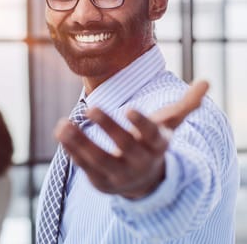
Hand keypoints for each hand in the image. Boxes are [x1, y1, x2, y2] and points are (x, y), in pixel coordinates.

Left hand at [55, 80, 208, 198]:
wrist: (146, 183)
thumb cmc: (152, 145)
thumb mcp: (168, 126)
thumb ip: (185, 105)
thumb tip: (206, 83)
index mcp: (156, 145)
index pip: (151, 134)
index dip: (141, 123)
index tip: (129, 109)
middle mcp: (139, 161)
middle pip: (124, 145)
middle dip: (108, 127)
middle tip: (91, 107)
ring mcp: (119, 174)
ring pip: (99, 158)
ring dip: (80, 141)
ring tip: (64, 124)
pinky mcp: (101, 182)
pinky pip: (85, 166)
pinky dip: (72, 150)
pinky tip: (61, 132)